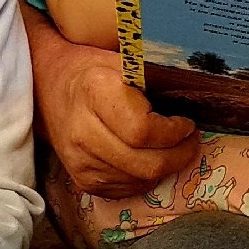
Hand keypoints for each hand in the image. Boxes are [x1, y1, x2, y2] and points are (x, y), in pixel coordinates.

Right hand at [29, 14, 199, 196]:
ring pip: (139, 180)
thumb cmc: (94, 69)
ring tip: (175, 148)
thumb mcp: (122, 59)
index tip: (187, 123)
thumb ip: (153, 75)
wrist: (49, 89)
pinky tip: (151, 158)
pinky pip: (126, 189)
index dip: (173, 132)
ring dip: (166, 167)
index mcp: (95, 93)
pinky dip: (146, 178)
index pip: (142, 130)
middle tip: (191, 140)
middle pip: (145, 163)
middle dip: (179, 155)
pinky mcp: (81, 180)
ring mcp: (80, 161)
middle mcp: (83, 132)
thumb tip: (199, 89)